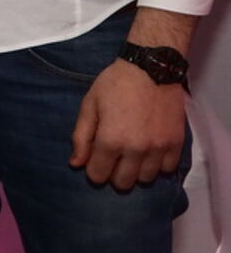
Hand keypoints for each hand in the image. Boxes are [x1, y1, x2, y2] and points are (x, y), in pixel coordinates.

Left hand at [70, 61, 187, 190]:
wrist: (152, 69)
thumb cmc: (115, 84)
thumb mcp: (90, 105)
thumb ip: (81, 137)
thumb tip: (76, 163)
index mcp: (111, 140)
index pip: (98, 175)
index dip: (93, 170)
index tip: (95, 159)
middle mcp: (136, 149)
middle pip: (123, 183)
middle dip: (114, 174)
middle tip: (113, 158)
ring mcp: (159, 148)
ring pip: (146, 179)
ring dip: (136, 171)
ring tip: (132, 154)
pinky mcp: (176, 143)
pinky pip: (168, 169)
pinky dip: (158, 165)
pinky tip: (150, 152)